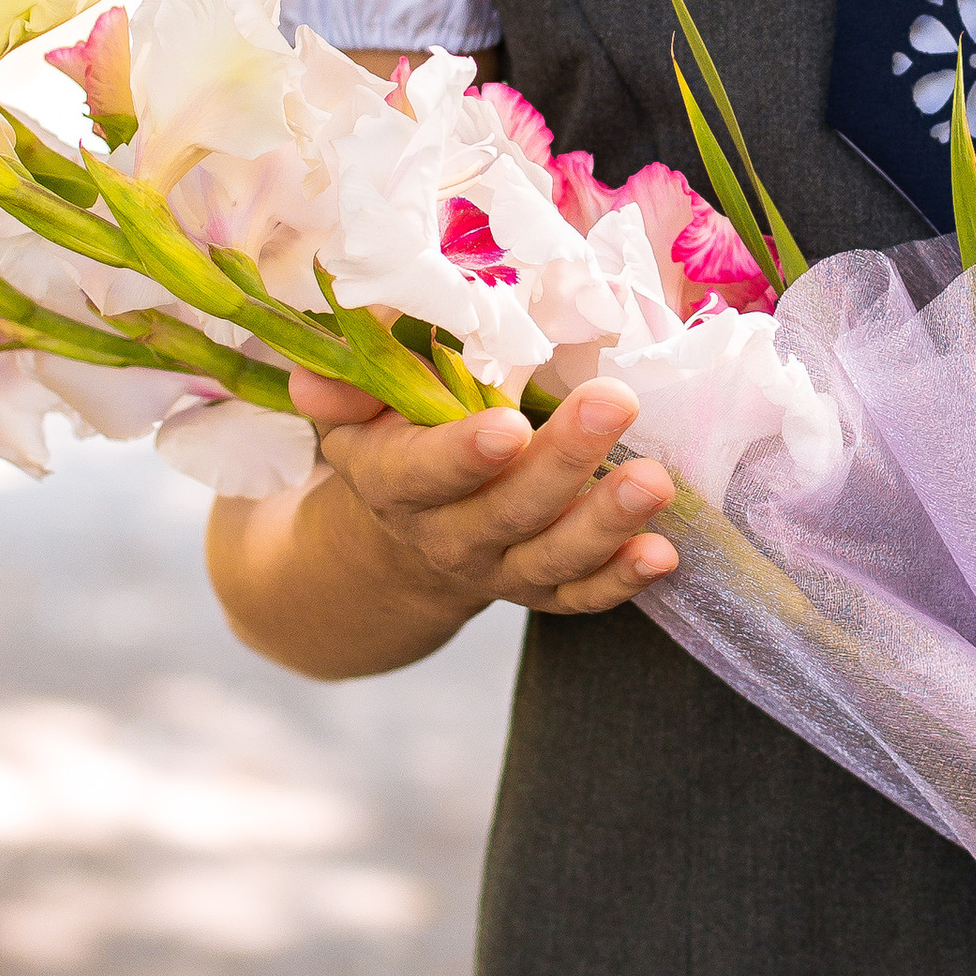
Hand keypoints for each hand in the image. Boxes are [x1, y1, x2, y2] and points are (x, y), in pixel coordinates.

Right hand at [291, 366, 678, 629]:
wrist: (402, 538)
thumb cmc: (392, 440)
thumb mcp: (357, 410)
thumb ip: (347, 386)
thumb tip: (313, 378)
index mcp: (393, 482)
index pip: (425, 473)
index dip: (463, 454)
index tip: (509, 423)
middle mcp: (446, 535)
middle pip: (505, 510)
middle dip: (561, 461)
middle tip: (613, 404)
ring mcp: (498, 569)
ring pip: (551, 559)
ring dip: (605, 523)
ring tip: (653, 482)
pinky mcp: (543, 590)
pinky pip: (581, 596)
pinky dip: (622, 579)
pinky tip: (663, 552)